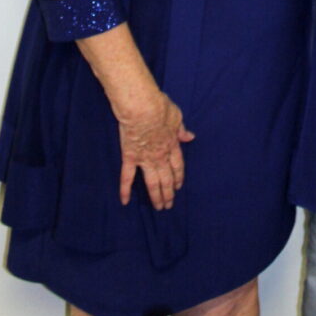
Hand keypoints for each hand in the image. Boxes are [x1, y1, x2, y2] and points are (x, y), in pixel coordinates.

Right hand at [116, 91, 195, 208]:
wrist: (143, 108)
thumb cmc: (161, 107)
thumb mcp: (177, 116)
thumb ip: (182, 129)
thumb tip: (190, 137)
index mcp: (172, 145)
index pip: (178, 166)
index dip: (179, 177)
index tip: (179, 187)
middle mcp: (160, 156)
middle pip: (167, 178)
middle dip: (169, 193)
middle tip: (169, 205)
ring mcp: (145, 158)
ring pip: (152, 182)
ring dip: (156, 196)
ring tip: (159, 207)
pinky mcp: (129, 157)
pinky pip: (127, 177)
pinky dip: (125, 190)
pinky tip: (125, 201)